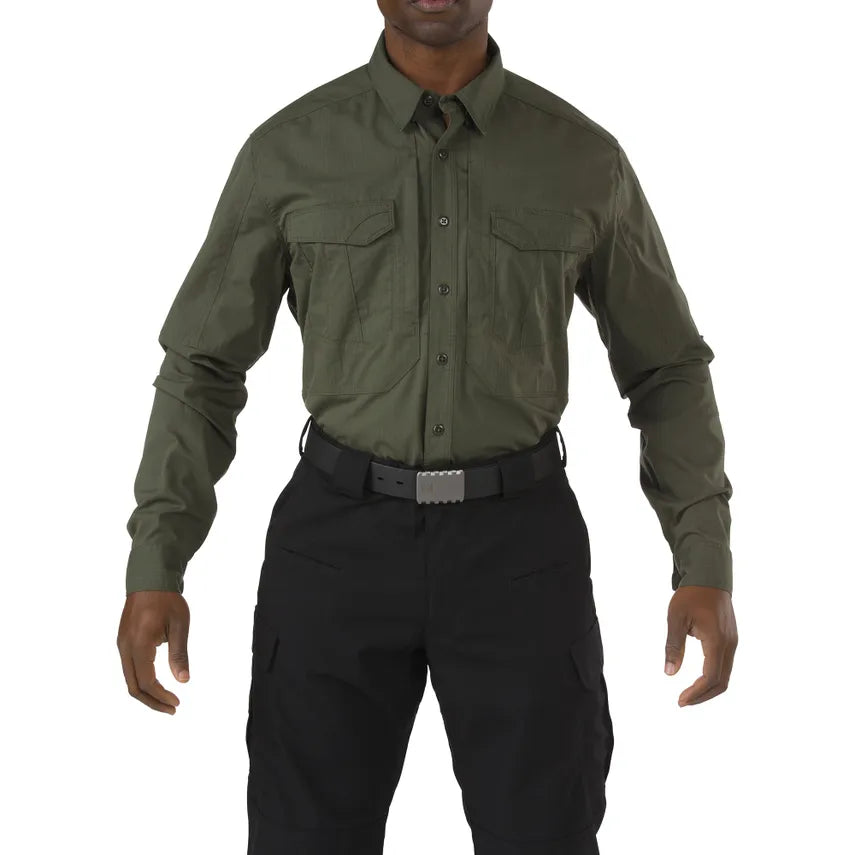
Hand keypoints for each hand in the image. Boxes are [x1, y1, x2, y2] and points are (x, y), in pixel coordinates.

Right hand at [117, 591, 190, 713]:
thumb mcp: (179, 626)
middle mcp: (125, 648)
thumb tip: (184, 681)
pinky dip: (141, 680)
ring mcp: (122, 645)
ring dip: (146, 692)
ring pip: (129, 679)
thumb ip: (179, 654)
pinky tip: (156, 683)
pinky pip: (129, 668)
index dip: (161, 696)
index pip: (147, 682)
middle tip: (172, 708)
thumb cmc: (167, 600)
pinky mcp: (124, 641)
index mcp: (138, 645)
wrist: (150, 578)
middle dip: (152, 701)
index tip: (177, 703)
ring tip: (166, 700)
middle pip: (134, 686)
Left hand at [664, 585, 737, 705]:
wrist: (710, 576)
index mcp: (717, 641)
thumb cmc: (691, 595)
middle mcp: (729, 645)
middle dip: (703, 696)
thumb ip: (674, 646)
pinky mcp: (730, 639)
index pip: (710, 677)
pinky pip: (725, 665)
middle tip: (683, 702)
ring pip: (726, 675)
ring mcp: (732, 642)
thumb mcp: (676, 618)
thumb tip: (670, 673)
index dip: (696, 693)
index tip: (680, 701)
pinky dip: (713, 677)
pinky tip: (699, 679)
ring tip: (689, 694)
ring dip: (709, 688)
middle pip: (722, 682)